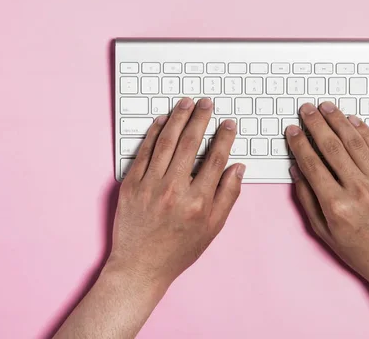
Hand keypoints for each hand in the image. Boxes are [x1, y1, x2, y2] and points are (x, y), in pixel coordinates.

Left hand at [108, 97, 244, 292]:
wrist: (140, 266)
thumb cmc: (178, 250)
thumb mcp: (213, 228)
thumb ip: (228, 196)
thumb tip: (238, 168)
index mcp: (198, 201)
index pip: (215, 159)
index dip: (224, 138)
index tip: (228, 124)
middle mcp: (174, 190)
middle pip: (190, 143)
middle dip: (201, 118)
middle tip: (206, 102)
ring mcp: (150, 185)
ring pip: (166, 142)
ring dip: (178, 118)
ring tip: (187, 103)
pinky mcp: (130, 185)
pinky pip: (143, 152)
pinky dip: (153, 133)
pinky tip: (162, 120)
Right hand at [286, 102, 368, 286]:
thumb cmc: (361, 251)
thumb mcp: (324, 232)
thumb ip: (308, 200)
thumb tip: (296, 171)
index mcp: (336, 205)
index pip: (312, 164)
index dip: (299, 143)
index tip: (292, 130)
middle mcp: (358, 190)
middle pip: (332, 147)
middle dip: (316, 124)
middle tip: (306, 109)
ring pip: (355, 142)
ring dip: (338, 121)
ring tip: (326, 107)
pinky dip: (364, 132)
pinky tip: (352, 121)